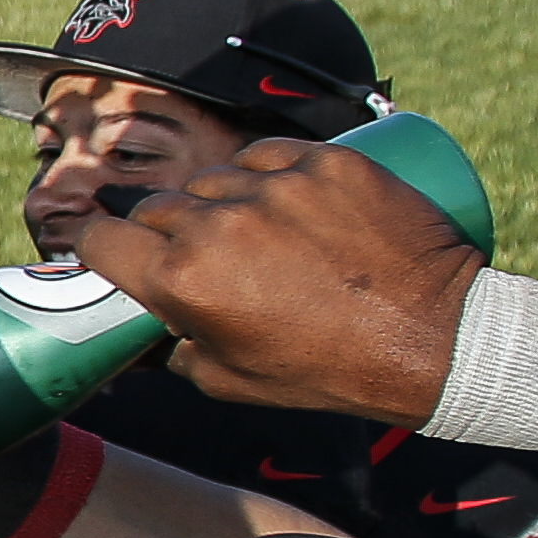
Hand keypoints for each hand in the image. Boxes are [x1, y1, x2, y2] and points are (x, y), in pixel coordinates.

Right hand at [70, 137, 481, 421]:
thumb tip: (157, 330)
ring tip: (260, 233)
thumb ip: (180, 351)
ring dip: (221, 202)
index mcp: (184, 282)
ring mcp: (275, 185)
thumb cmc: (335, 371)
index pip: (99, 239)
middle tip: (202, 255)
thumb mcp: (234, 382)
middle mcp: (219, 225)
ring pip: (214, 177)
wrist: (437, 338)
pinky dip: (272, 175)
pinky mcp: (325, 161)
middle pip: (155, 206)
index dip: (100, 249)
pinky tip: (292, 204)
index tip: (114, 253)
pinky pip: (271, 154)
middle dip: (166, 231)